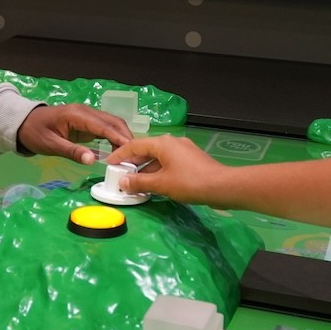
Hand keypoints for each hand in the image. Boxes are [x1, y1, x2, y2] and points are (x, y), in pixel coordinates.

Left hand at [16, 104, 131, 161]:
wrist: (24, 123)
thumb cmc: (35, 133)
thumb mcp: (51, 145)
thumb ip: (72, 151)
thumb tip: (92, 161)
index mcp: (77, 115)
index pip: (103, 125)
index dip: (118, 137)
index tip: (132, 149)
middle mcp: (86, 112)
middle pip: (113, 122)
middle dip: (126, 137)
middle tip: (135, 156)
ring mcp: (87, 116)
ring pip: (112, 124)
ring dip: (122, 137)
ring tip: (131, 155)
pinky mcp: (87, 123)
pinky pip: (105, 128)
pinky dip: (115, 137)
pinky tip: (120, 150)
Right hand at [105, 134, 227, 202]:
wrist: (222, 186)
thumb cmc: (189, 182)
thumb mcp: (161, 184)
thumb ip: (139, 182)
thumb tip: (122, 182)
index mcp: (162, 143)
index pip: (134, 145)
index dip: (119, 155)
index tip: (108, 164)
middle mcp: (172, 142)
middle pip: (146, 150)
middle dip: (132, 163)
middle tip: (119, 175)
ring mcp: (183, 150)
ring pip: (158, 158)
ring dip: (145, 170)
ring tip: (134, 183)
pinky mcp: (191, 160)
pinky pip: (168, 163)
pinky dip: (158, 172)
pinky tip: (154, 185)